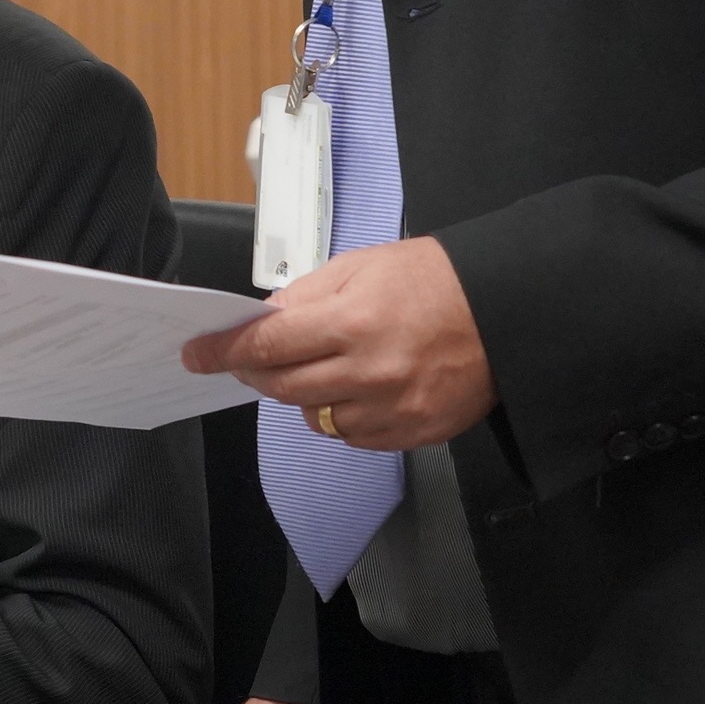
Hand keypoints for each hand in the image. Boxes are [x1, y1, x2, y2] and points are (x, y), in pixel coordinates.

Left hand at [183, 236, 495, 450]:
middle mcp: (368, 371)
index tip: (197, 354)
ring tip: (327, 366)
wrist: (507, 311)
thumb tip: (264, 322)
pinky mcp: (411, 433)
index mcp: (351, 321)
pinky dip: (343, 416)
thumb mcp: (362, 266)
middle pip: (281, 388)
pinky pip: (352, 437)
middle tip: (253, 359)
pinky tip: (360, 388)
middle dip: (257, 372)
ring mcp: (390, 409)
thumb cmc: (437, 280)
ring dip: (304, 395)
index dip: (224, 351)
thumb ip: (307, 296)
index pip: (267, 346)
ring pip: (314, 418)